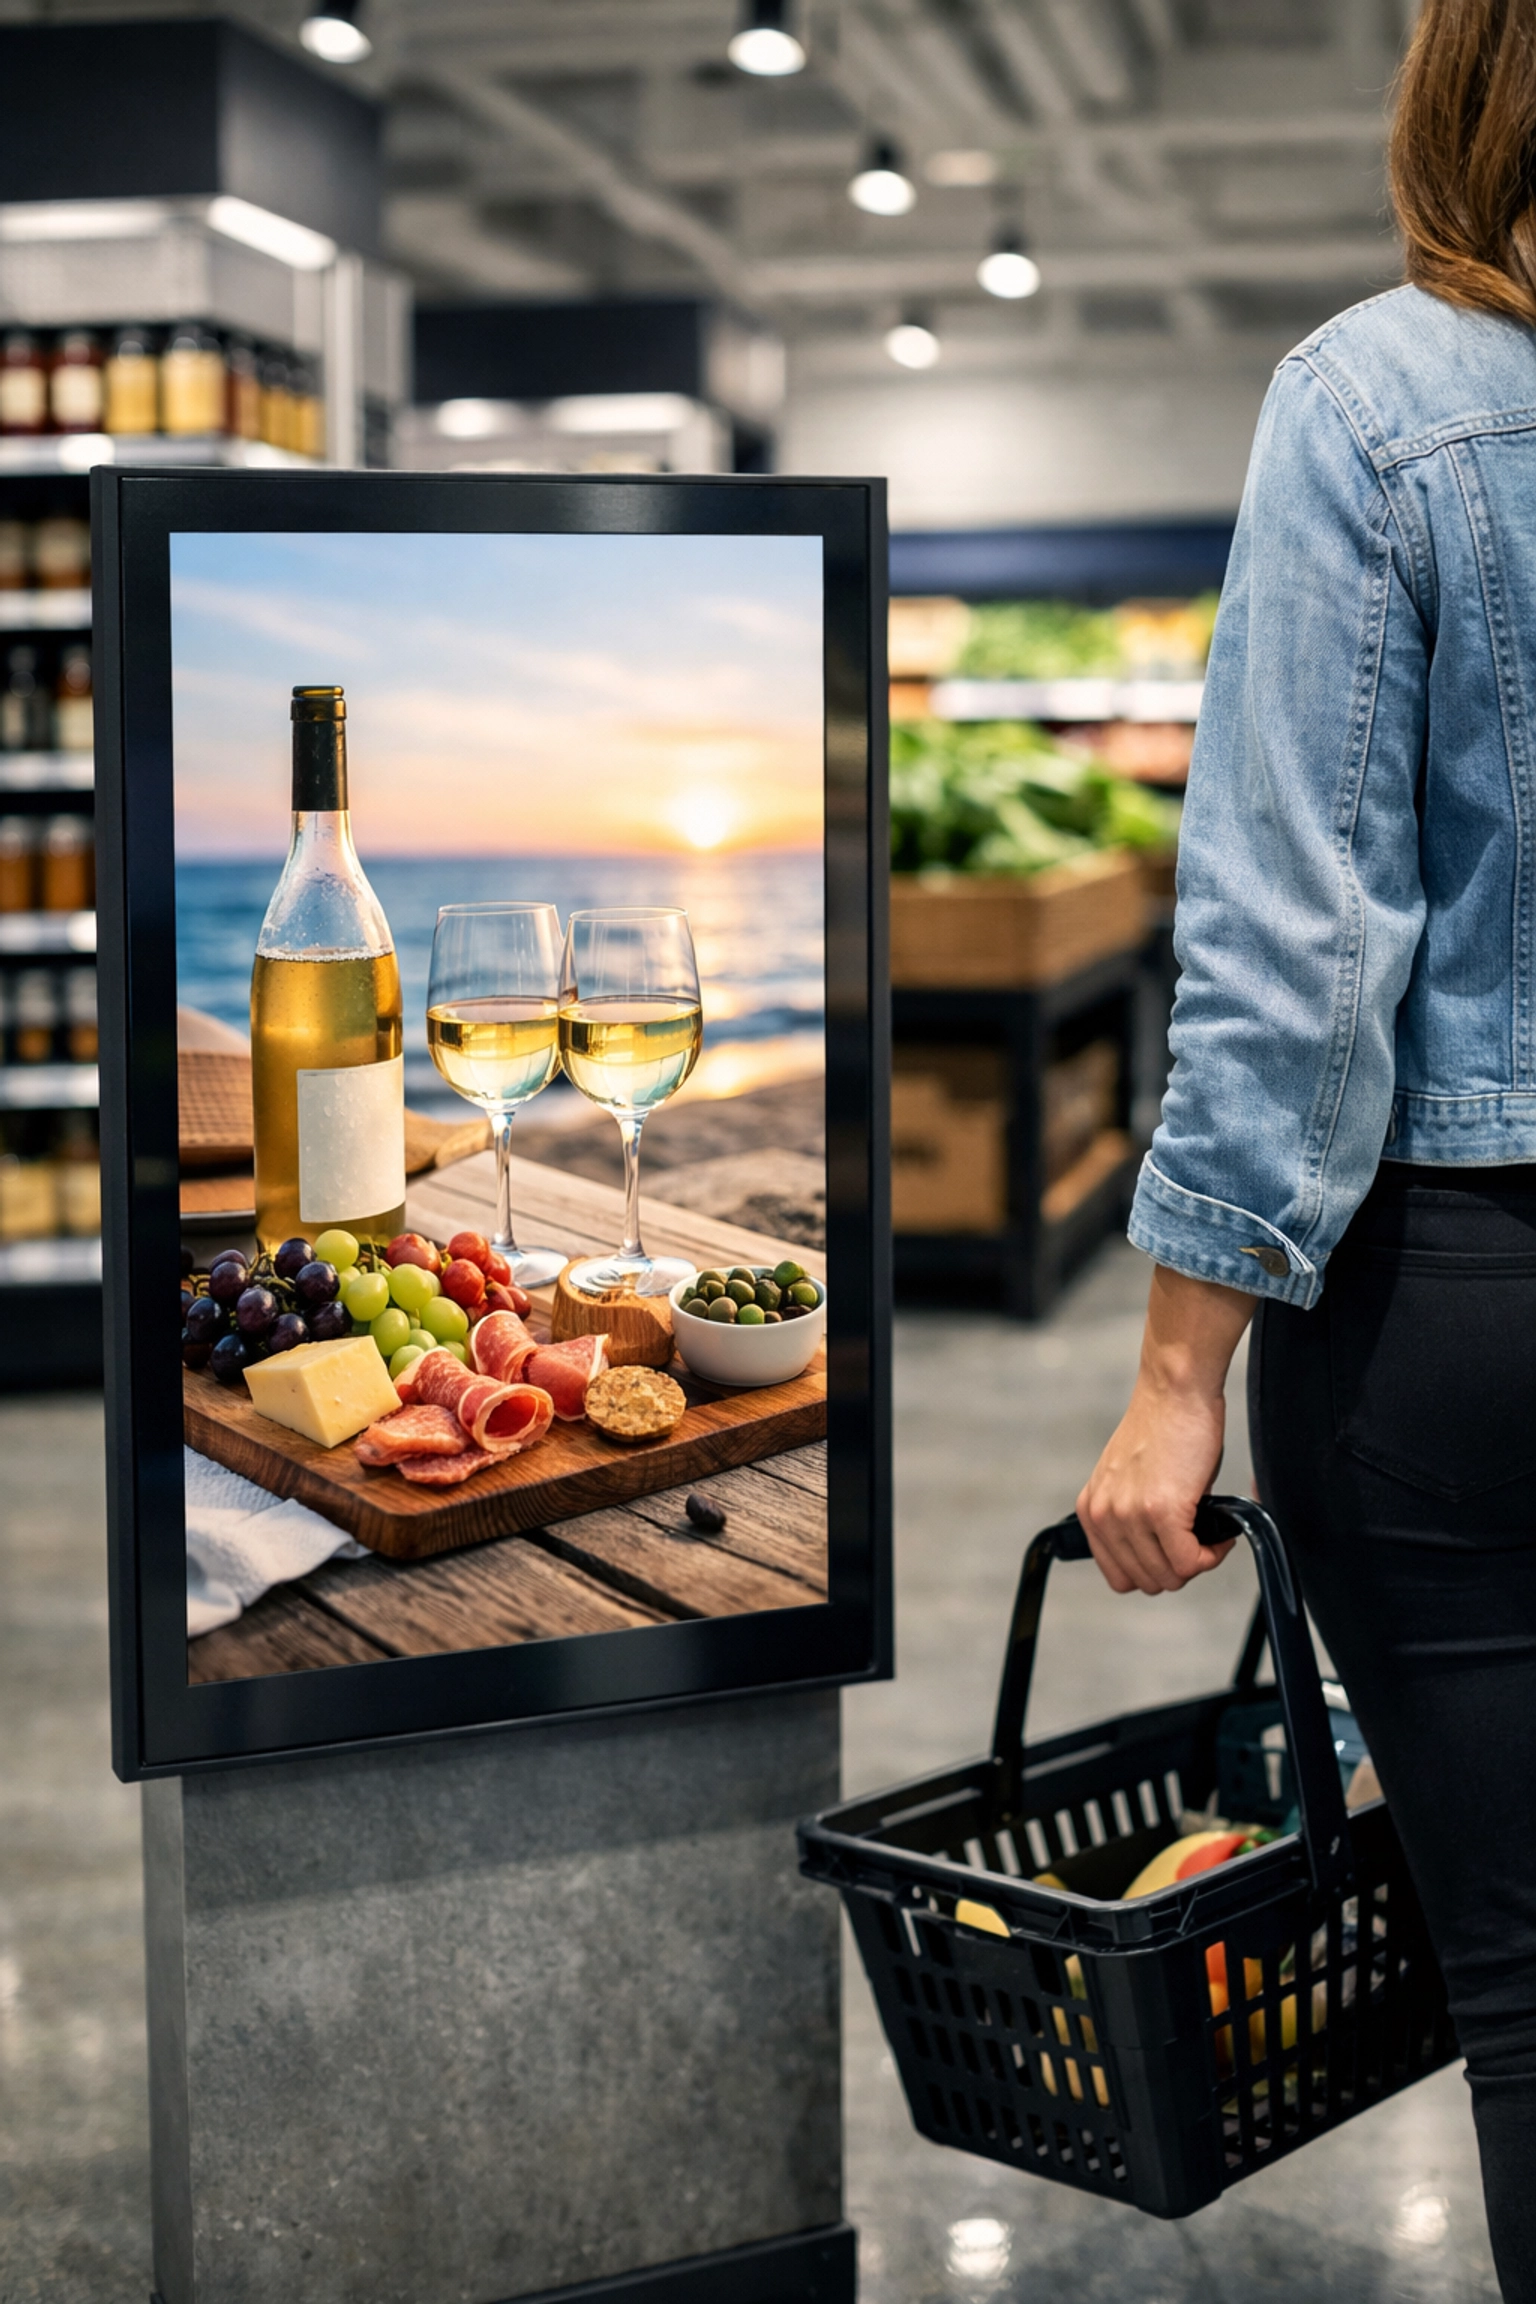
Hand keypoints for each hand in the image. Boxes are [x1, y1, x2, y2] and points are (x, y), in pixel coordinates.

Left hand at [1076, 1265, 1254, 1595]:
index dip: (1156, 1569)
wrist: (1175, 1391)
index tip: (1178, 1551)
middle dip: (1181, 1567)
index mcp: (1092, 1511)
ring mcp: (1130, 1515)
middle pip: (1147, 1581)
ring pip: (1170, 1576)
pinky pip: (1190, 1561)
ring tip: (1211, 1532)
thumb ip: (1131, 1520)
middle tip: (1201, 1540)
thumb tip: (1162, 1557)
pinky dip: (1213, 1554)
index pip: (1120, 1576)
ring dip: (1199, 1561)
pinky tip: (1221, 1532)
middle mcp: (1104, 1516)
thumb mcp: (1130, 1482)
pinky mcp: (1161, 1511)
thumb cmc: (1164, 1429)